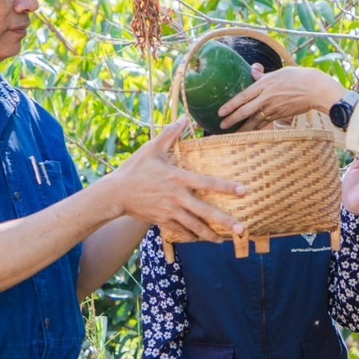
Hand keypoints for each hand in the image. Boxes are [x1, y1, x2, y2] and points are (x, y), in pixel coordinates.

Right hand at [108, 119, 243, 241]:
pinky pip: (180, 231)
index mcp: (178, 178)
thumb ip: (170, 134)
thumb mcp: (152, 148)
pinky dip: (191, 236)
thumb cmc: (134, 169)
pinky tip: (200, 239)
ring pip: (195, 226)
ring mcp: (169, 211)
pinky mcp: (161, 220)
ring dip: (210, 235)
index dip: (227, 187)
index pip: (208, 182)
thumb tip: (183, 118)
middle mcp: (177, 197)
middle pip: (206, 212)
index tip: (243, 191)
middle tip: (241, 229)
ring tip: (223, 241)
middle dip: (225, 222)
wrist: (115, 193)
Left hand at [219, 67, 344, 130]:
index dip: (231, 105)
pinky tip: (250, 133)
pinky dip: (256, 128)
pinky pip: (265, 123)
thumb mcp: (279, 72)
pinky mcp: (281, 115)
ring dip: (243, 127)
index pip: (243, 96)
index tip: (220, 112)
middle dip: (232, 119)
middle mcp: (267, 97)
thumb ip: (263, 75)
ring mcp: (274, 107)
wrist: (315, 89)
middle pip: (246, 110)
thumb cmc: (298, 77)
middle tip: (221, 125)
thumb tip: (252, 69)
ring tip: (232, 134)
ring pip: (255, 120)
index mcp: (265, 84)